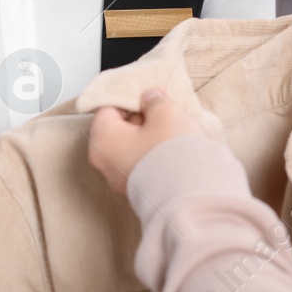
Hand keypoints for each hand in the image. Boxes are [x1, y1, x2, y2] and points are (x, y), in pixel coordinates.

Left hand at [88, 88, 204, 195]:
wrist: (190, 196)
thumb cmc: (170, 152)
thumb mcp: (165, 111)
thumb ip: (154, 100)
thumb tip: (150, 99)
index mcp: (102, 140)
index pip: (108, 108)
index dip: (130, 98)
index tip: (147, 94)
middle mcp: (106, 164)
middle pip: (120, 130)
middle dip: (142, 118)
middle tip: (164, 110)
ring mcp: (122, 182)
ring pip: (134, 149)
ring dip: (151, 138)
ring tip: (175, 130)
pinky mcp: (140, 192)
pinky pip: (145, 165)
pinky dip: (157, 156)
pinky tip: (175, 151)